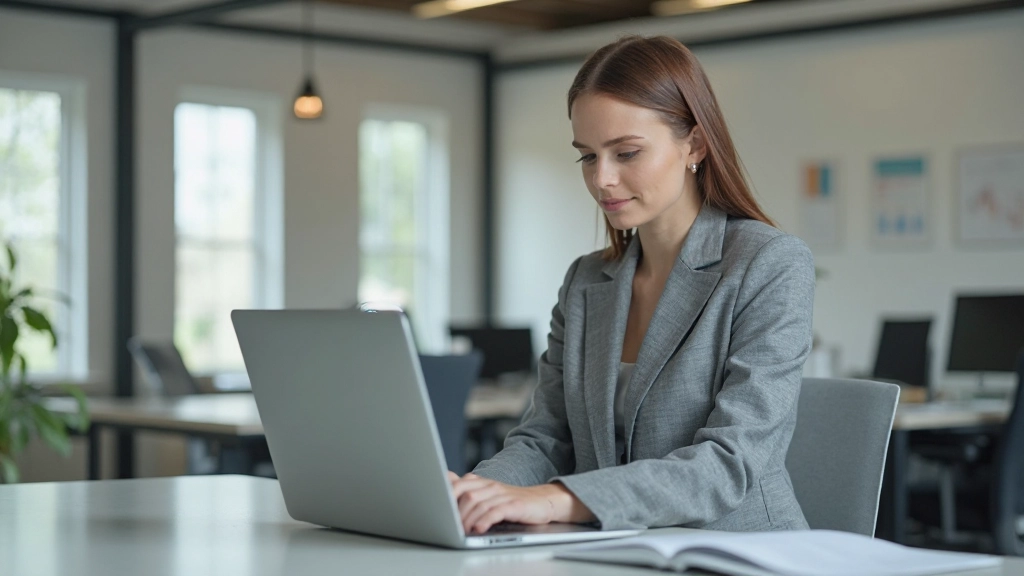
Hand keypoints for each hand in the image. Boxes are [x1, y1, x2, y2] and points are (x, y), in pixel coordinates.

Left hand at [446, 471, 594, 533]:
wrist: (542, 501)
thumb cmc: (512, 501)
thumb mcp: (487, 495)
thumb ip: (467, 489)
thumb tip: (446, 478)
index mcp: (481, 483)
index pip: (457, 485)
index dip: (445, 498)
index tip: (437, 512)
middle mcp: (490, 486)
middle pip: (465, 495)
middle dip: (455, 513)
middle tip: (450, 527)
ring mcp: (502, 494)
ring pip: (478, 504)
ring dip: (467, 520)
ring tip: (462, 532)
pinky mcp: (514, 505)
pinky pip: (495, 511)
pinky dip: (484, 521)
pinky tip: (479, 529)